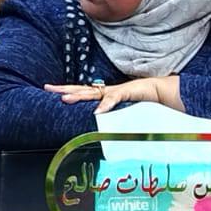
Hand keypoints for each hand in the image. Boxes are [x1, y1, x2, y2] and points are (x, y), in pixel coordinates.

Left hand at [43, 76, 181, 113]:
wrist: (163, 90)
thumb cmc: (144, 100)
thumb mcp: (125, 110)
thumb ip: (114, 116)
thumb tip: (102, 123)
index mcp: (104, 94)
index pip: (82, 91)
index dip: (67, 91)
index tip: (51, 90)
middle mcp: (107, 91)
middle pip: (81, 89)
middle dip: (63, 89)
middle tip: (47, 88)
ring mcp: (115, 91)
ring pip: (93, 93)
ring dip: (78, 96)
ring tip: (64, 98)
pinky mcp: (127, 92)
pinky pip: (114, 99)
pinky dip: (105, 105)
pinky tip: (96, 111)